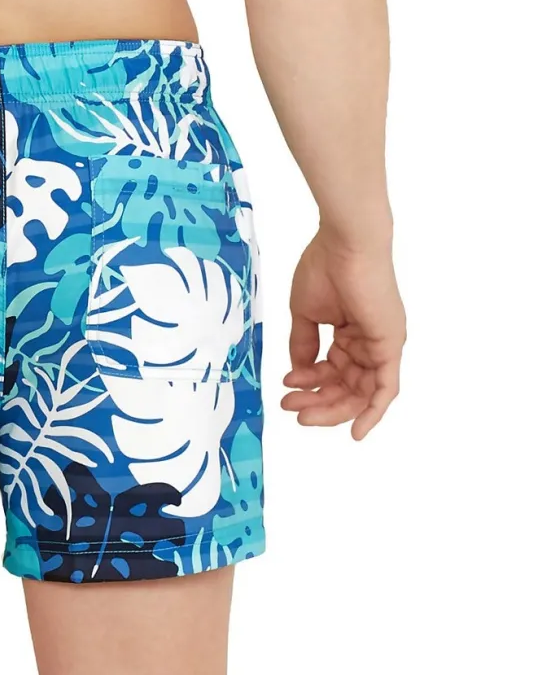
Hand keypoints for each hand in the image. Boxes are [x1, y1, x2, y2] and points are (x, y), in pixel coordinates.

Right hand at [281, 229, 404, 439]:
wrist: (344, 243)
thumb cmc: (324, 267)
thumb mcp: (306, 314)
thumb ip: (303, 345)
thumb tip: (298, 372)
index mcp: (352, 334)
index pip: (332, 371)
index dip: (309, 384)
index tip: (285, 385)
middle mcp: (370, 343)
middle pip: (346, 386)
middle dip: (317, 401)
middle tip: (289, 408)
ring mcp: (382, 345)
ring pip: (361, 392)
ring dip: (332, 407)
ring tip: (302, 413)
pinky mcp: (389, 346)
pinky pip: (385, 389)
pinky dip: (372, 412)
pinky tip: (356, 431)